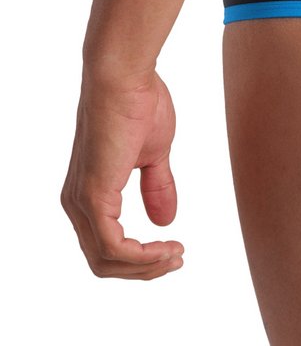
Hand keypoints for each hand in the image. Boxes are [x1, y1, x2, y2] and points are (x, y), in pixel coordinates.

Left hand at [61, 67, 184, 279]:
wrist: (125, 76)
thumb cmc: (138, 103)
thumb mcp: (154, 154)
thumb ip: (157, 187)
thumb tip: (165, 221)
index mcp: (89, 193)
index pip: (108, 245)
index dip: (142, 257)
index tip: (176, 248)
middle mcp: (77, 203)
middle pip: (104, 262)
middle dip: (145, 269)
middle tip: (178, 258)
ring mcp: (82, 201)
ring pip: (106, 261)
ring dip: (146, 265)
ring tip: (176, 254)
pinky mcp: (93, 196)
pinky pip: (112, 246)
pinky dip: (141, 255)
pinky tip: (166, 246)